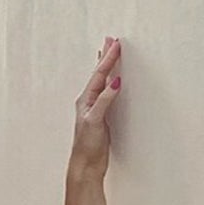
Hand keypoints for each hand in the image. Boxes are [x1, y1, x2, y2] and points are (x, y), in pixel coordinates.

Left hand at [70, 36, 121, 179]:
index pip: (99, 74)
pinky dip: (109, 82)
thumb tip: (114, 81)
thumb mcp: (95, 120)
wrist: (86, 166)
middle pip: (99, 73)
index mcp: (86, 99)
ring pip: (102, 81)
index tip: (117, 43)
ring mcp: (95, 108)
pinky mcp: (101, 117)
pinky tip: (111, 80)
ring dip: (106, 66)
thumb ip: (104, 99)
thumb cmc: (87, 145)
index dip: (108, 58)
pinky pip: (106, 92)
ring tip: (109, 52)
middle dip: (105, 56)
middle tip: (111, 39)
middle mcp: (89, 102)